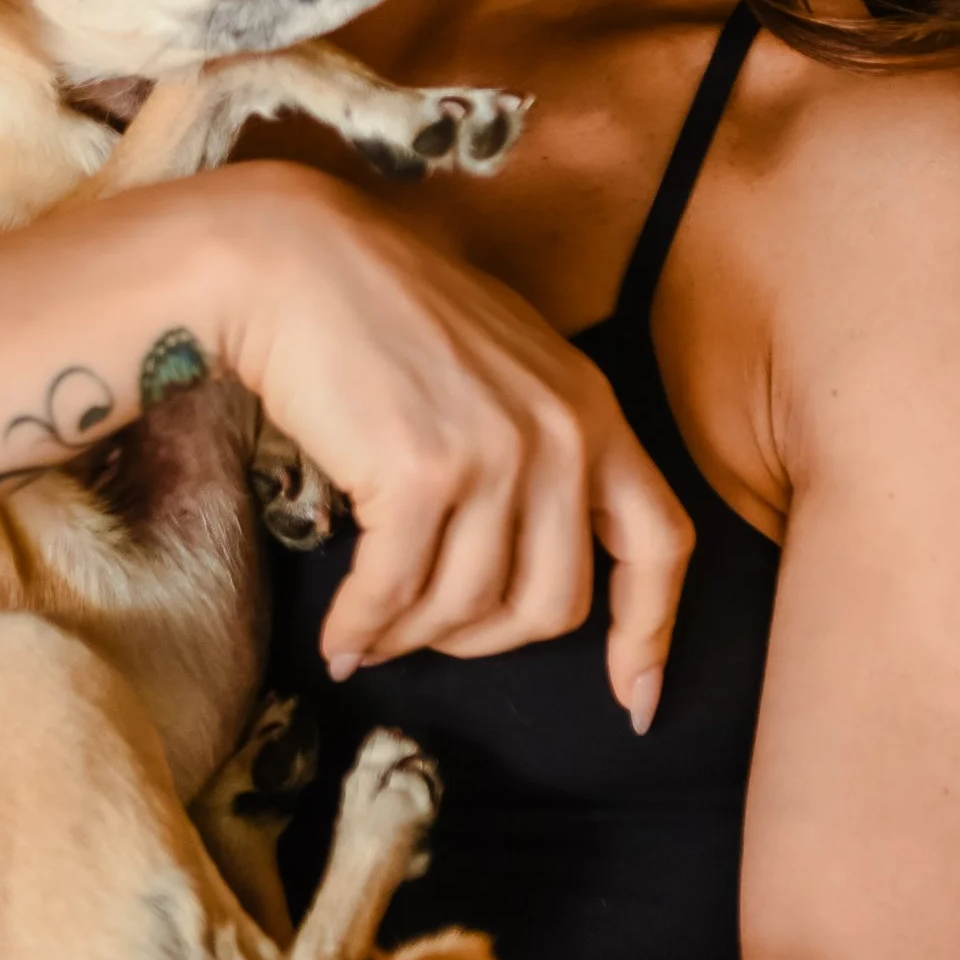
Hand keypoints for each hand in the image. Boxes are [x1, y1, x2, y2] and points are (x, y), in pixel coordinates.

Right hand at [199, 168, 692, 723]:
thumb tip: (528, 561)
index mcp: (594, 409)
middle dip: (488, 641)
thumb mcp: (504, 368)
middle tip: (433, 635)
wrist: (297, 257)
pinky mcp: (421, 474)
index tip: (635, 702)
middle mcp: (562, 434)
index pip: (662, 543)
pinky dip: (364, 629)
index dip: (653, 634)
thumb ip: (541, 449)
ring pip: (470, 609)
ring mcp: (496, 454)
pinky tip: (339, 636)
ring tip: (371, 632)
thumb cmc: (386, 311)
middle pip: (556, 605)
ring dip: (412, 638)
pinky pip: (396, 595)